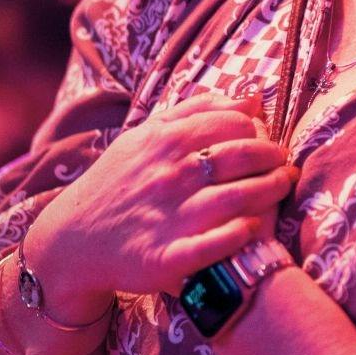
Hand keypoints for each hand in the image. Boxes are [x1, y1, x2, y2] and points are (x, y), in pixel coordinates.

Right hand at [24, 91, 296, 320]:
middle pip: (241, 156)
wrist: (70, 241)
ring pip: (237, 197)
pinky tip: (254, 226)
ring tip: (284, 185)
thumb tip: (251, 96)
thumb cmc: (118, 182)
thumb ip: (197, 111)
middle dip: (273, 157)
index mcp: (164, 141)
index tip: (268, 138)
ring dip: (271, 190)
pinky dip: (240, 233)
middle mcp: (169, 176)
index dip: (258, 130)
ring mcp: (168, 217)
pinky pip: (214, 245)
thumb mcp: (146, 136)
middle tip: (285, 162)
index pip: (232, 124)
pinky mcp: (166, 258)